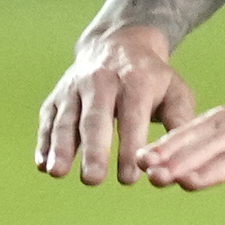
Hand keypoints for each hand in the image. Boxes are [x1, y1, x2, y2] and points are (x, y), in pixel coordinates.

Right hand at [36, 27, 196, 185]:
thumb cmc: (152, 78)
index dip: (129, 147)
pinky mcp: (56, 96)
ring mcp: (74, 88)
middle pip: (95, 118)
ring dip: (61, 147)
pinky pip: (48, 120)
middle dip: (93, 150)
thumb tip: (181, 157)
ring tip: (57, 173)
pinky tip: (43, 165)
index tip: (129, 178)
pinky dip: (44, 142)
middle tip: (93, 180)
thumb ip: (180, 120)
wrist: (118, 44)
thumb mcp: (175, 90)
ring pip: (66, 119)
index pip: (132, 117)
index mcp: (135, 80)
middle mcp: (101, 81)